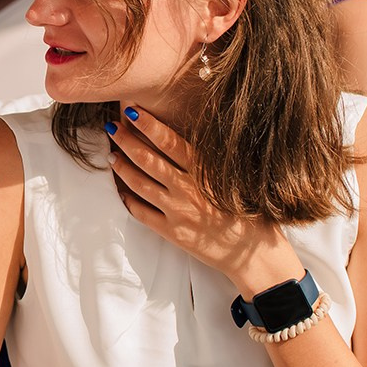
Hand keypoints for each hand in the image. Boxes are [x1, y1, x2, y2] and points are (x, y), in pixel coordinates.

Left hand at [106, 106, 296, 293]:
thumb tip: (185, 139)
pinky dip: (128, 200)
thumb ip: (208, 162)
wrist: (255, 255)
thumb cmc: (251, 214)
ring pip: (139, 184)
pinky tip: (121, 190)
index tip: (133, 111)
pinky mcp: (172, 232)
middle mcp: (188, 189)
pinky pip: (141, 213)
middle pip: (148, 159)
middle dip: (126, 140)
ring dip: (121, 167)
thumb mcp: (234, 179)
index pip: (170, 142)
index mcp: (205, 172)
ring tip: (111, 155)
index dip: (148, 125)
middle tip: (111, 127)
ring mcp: (177, 211)